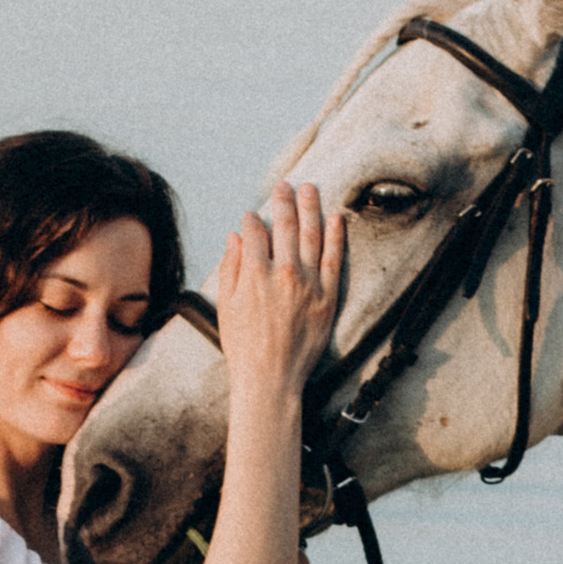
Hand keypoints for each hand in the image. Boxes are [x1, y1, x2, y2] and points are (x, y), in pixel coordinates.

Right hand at [214, 183, 345, 409]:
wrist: (271, 378)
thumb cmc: (243, 346)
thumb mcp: (225, 305)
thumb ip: (231, 267)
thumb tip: (236, 236)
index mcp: (255, 273)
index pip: (255, 231)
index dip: (252, 219)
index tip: (252, 216)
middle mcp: (284, 273)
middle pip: (285, 225)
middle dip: (283, 200)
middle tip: (284, 184)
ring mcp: (309, 284)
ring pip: (312, 235)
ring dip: (310, 207)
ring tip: (310, 188)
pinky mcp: (328, 297)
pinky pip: (335, 260)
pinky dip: (336, 237)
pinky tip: (336, 219)